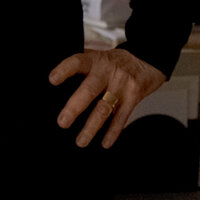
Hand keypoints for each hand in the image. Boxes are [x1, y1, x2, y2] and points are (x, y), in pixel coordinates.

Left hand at [50, 47, 166, 148]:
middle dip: (74, 108)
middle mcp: (108, 72)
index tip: (52, 80)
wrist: (147, 62)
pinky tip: (105, 142)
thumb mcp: (98, 56)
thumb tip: (55, 79)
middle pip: (89, 90)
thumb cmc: (115, 62)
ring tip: (81, 141)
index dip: (64, 69)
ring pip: (104, 108)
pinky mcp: (134, 97)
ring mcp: (122, 85)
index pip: (78, 62)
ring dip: (91, 127)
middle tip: (62, 123)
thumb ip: (81, 65)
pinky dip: (113, 132)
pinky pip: (122, 117)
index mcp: (95, 61)